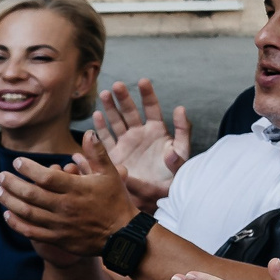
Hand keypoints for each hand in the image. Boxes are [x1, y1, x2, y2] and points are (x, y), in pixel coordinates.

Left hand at [0, 133, 143, 262]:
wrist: (122, 235)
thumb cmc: (115, 201)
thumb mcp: (110, 174)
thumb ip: (96, 154)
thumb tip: (88, 132)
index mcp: (77, 189)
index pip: (46, 177)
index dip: (29, 169)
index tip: (17, 162)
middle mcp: (65, 206)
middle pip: (31, 194)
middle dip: (12, 184)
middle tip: (0, 176)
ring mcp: (60, 224)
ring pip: (27, 212)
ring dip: (9, 201)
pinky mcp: (57, 239)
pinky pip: (31, 232)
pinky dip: (16, 223)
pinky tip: (7, 214)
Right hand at [92, 79, 190, 208]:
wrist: (155, 197)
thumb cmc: (172, 177)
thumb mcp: (182, 155)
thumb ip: (183, 133)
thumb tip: (180, 110)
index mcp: (157, 131)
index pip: (152, 108)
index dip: (147, 94)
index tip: (142, 82)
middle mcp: (140, 134)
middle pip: (130, 111)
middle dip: (123, 98)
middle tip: (117, 86)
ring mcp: (126, 143)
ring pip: (116, 121)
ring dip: (109, 108)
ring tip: (104, 94)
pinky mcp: (115, 155)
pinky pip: (106, 139)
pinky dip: (100, 128)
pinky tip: (96, 116)